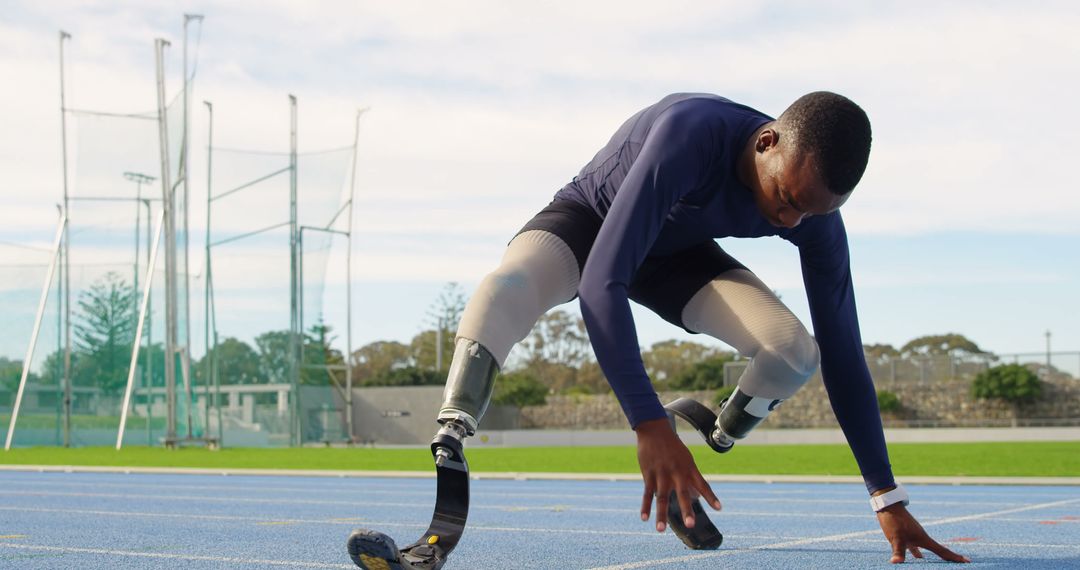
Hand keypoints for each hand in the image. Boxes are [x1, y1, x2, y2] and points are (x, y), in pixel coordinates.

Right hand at [635, 417, 721, 531]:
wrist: (655, 430)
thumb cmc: (673, 446)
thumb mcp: (686, 459)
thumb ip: (690, 478)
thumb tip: (696, 497)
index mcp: (689, 468)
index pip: (703, 484)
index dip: (711, 497)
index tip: (719, 508)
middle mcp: (677, 473)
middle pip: (682, 494)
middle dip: (687, 510)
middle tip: (690, 525)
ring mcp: (662, 474)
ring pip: (662, 498)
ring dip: (661, 515)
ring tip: (661, 530)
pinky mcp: (649, 474)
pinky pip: (647, 493)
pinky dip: (645, 506)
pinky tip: (644, 518)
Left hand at [876, 500, 970, 563]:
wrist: (887, 505)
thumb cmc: (893, 520)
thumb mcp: (895, 537)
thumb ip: (898, 551)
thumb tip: (896, 562)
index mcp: (923, 538)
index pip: (942, 550)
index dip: (954, 557)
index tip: (968, 561)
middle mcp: (921, 536)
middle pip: (938, 550)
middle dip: (948, 557)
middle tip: (960, 561)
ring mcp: (914, 535)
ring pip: (927, 548)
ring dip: (933, 556)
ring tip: (939, 564)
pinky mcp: (906, 533)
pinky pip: (915, 546)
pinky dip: (918, 553)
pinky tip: (918, 557)